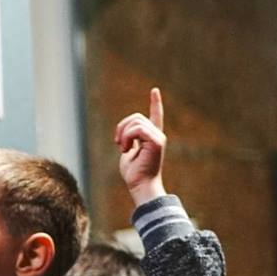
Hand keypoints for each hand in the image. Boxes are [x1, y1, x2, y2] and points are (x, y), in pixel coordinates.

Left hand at [115, 87, 166, 205]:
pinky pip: (137, 129)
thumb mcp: (128, 152)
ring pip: (135, 122)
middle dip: (121, 127)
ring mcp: (158, 138)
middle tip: (118, 143)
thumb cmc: (134, 173)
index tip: (155, 91)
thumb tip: (123, 134)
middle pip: (136, 117)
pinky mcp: (157, 142)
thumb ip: (128, 140)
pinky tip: (126, 149)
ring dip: (123, 134)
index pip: (155, 116)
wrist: (140, 185)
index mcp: (151, 137)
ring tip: (123, 148)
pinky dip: (127, 137)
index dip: (155, 103)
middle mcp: (157, 135)